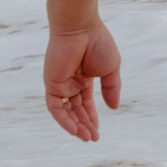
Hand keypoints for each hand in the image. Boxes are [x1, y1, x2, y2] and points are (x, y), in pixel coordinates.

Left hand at [45, 20, 121, 140]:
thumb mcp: (111, 69)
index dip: (91, 118)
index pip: (85, 103)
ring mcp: (60, 83)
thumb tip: (113, 107)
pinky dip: (64, 120)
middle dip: (84, 125)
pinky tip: (75, 130)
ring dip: (75, 126)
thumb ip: (111, 88)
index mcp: (83, 78)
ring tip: (87, 137)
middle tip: (93, 138)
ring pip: (65, 111)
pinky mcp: (52, 83)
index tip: (98, 131)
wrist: (80, 27)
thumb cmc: (97, 42)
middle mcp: (70, 82)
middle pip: (75, 110)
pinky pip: (56, 107)